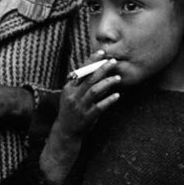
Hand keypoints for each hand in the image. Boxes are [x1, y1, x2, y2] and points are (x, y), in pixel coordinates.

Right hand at [39, 54, 119, 184]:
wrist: (65, 132)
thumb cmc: (71, 111)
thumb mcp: (72, 95)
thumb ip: (83, 84)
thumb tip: (99, 71)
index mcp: (69, 88)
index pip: (81, 70)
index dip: (91, 60)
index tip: (102, 52)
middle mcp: (73, 96)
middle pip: (89, 78)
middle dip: (102, 68)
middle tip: (113, 61)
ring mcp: (80, 107)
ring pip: (95, 90)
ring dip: (107, 83)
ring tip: (118, 78)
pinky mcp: (87, 117)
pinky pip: (100, 107)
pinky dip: (109, 100)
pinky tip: (117, 96)